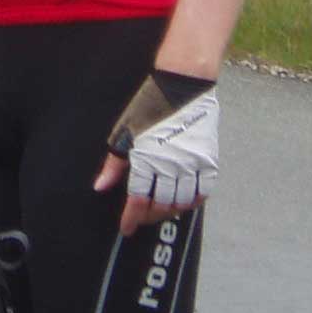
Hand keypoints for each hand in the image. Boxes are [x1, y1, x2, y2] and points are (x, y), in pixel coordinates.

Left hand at [93, 76, 217, 236]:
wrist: (184, 84)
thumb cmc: (151, 105)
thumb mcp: (125, 132)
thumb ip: (114, 164)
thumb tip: (101, 187)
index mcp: (148, 159)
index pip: (138, 199)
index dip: (131, 218)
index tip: (126, 228)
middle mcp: (172, 165)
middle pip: (161, 205)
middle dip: (148, 216)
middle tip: (140, 217)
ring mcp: (193, 164)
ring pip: (182, 202)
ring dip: (169, 210)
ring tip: (159, 210)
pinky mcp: (209, 160)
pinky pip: (203, 191)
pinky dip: (193, 201)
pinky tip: (183, 200)